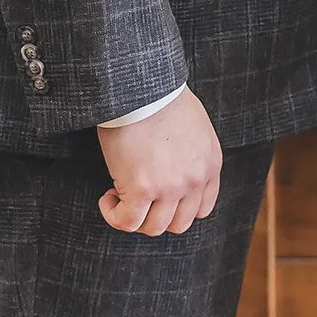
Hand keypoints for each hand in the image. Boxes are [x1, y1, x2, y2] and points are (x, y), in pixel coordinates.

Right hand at [95, 87, 221, 234]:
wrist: (142, 89)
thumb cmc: (161, 98)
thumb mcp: (195, 128)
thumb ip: (192, 155)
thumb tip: (173, 170)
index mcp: (210, 165)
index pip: (202, 209)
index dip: (178, 209)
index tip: (160, 199)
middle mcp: (193, 180)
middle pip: (179, 224)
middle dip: (156, 216)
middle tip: (139, 199)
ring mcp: (169, 188)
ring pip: (153, 227)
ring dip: (134, 216)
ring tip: (119, 195)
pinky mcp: (141, 189)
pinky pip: (127, 222)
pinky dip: (114, 215)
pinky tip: (106, 198)